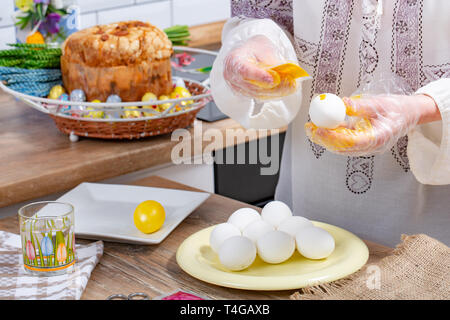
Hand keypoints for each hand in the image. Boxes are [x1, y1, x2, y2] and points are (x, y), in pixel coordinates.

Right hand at [223, 35, 296, 98]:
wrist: (245, 51)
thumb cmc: (253, 47)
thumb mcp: (263, 47)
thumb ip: (270, 60)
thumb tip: (281, 73)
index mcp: (233, 59)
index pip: (244, 70)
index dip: (259, 76)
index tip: (273, 79)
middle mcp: (231, 75)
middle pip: (252, 85)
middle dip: (272, 87)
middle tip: (289, 84)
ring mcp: (235, 86)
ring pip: (256, 93)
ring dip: (274, 92)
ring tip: (290, 87)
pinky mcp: (242, 92)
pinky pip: (257, 96)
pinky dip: (270, 94)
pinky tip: (282, 91)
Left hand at [305, 94, 438, 155]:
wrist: (409, 114)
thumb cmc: (397, 107)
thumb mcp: (381, 102)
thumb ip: (362, 106)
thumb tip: (343, 103)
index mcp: (379, 137)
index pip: (353, 142)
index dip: (335, 137)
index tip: (321, 129)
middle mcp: (371, 146)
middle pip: (343, 148)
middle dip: (324, 139)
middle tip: (309, 128)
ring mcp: (366, 146)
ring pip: (341, 147)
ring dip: (324, 138)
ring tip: (310, 127)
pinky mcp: (361, 143)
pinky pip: (343, 142)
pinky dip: (331, 135)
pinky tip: (320, 126)